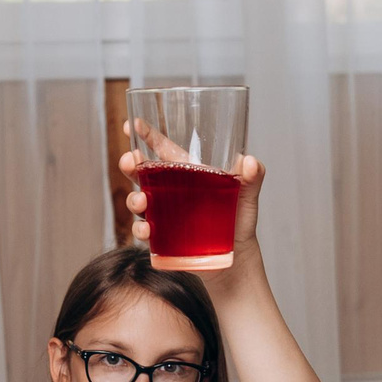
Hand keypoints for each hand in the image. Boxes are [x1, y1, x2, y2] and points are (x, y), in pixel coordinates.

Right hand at [121, 142, 264, 271]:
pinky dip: (140, 230)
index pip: (163, 149)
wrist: (237, 256)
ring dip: (133, 199)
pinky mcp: (162, 237)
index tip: (131, 124)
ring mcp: (164, 214)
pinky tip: (147, 231)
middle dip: (130, 165)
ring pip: (138, 201)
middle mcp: (170, 191)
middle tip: (129, 161)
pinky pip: (143, 232)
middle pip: (142, 173)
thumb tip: (251, 162)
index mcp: (188, 172)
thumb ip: (253, 176)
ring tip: (141, 202)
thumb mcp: (248, 194)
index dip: (146, 136)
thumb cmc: (240, 220)